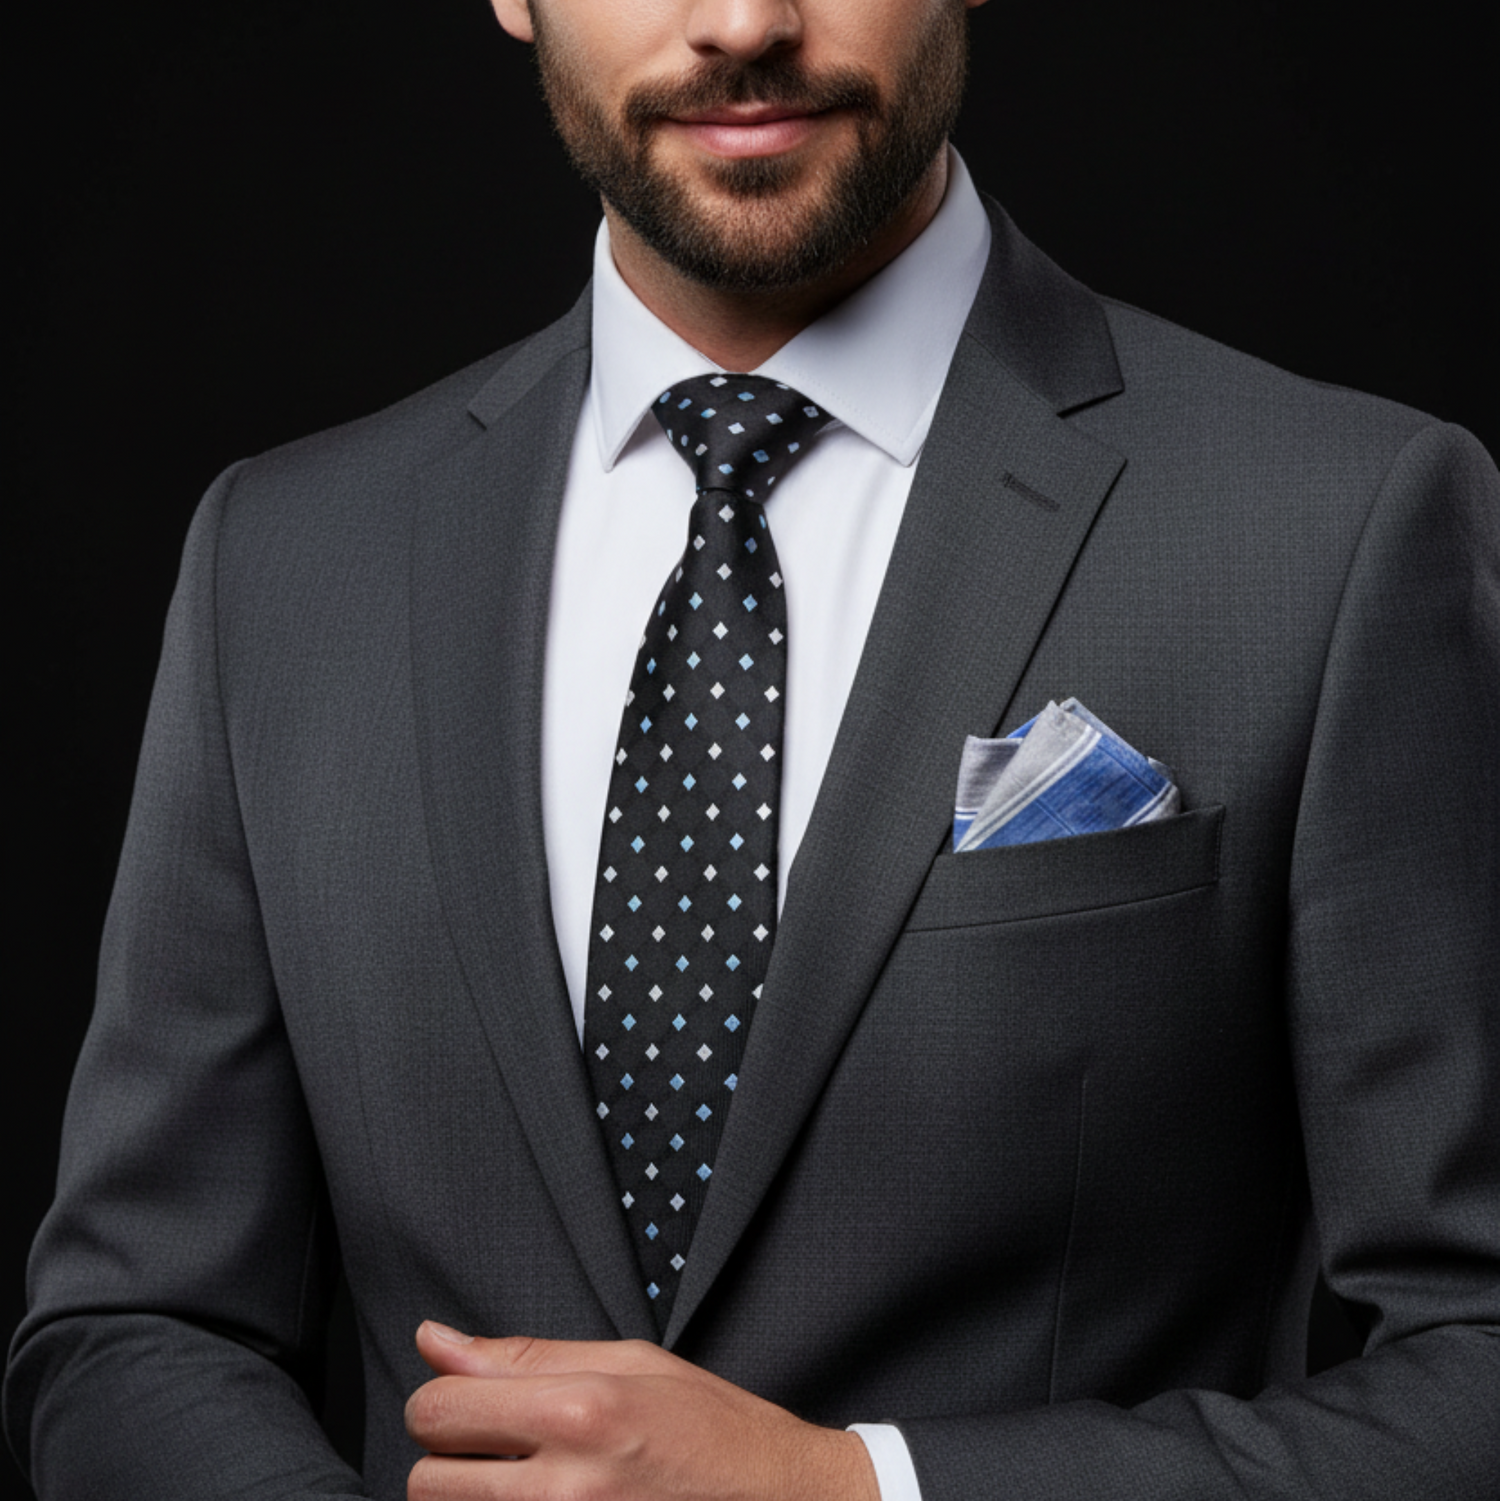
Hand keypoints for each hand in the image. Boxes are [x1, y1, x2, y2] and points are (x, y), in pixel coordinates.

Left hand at [405, 1321, 879, 1500]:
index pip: (438, 1409)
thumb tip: (433, 1339)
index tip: (469, 1402)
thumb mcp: (628, 1362)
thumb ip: (523, 1356)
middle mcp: (566, 1487)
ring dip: (470, 1499)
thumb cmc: (709, 1426)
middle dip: (448, 1458)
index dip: (441, 1400)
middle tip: (498, 1448)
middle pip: (427, 1480)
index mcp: (579, 1411)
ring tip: (522, 1481)